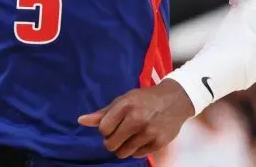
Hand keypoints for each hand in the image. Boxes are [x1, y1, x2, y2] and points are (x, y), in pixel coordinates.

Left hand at [77, 79, 195, 158]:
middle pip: (111, 144)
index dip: (106, 129)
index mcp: (125, 105)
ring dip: (123, 147)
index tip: (113, 125)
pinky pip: (137, 155)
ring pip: (123, 153)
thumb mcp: (123, 100)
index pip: (103, 129)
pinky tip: (142, 138)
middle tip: (121, 133)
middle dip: (112, 141)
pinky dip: (136, 149)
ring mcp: (148, 132)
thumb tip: (81, 120)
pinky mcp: (158, 142)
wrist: (175, 100)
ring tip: (131, 136)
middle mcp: (136, 119)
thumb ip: (103, 113)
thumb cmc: (145, 99)